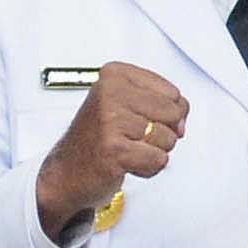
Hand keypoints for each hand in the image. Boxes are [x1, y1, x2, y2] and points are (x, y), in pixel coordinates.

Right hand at [35, 62, 194, 235]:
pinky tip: (124, 163)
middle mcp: (110, 92)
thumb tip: (181, 123)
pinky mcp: (114, 149)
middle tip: (130, 137)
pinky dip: (148, 168)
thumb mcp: (129, 107)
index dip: (165, 114)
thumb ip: (164, 105)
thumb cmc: (99, 138)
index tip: (137, 118)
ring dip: (152, 152)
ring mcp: (110, 120)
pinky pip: (159, 160)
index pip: (173, 93)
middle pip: (174, 114)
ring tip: (125, 149)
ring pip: (169, 139)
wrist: (66, 172)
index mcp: (115, 74)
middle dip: (161, 133)